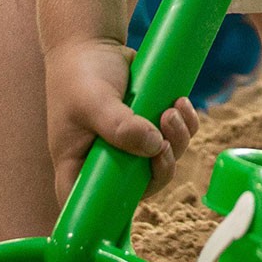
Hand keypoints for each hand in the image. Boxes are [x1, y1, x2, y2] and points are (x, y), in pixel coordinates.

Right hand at [43, 37, 196, 206]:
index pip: (87, 207)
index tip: (134, 196)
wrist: (92, 44)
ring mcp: (129, 147)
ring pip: (163, 161)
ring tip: (174, 109)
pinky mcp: (148, 128)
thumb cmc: (79, 76)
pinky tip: (181, 102)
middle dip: (161, 167)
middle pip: (140, 188)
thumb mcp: (93, 100)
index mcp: (77, 166)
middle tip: (165, 139)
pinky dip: (185, 124)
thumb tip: (153, 146)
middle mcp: (104, 163)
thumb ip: (119, 126)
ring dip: (178, 140)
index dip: (109, 216)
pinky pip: (175, 138)